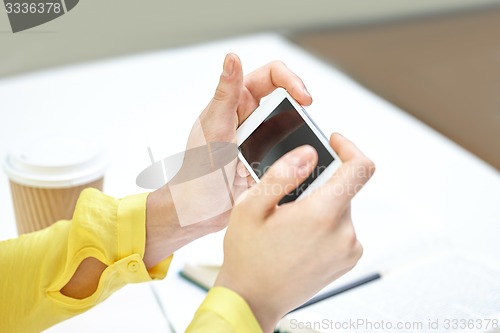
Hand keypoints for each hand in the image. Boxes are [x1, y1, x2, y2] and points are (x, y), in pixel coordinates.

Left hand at [144, 54, 312, 267]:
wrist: (199, 211)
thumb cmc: (197, 171)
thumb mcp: (213, 129)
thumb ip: (225, 94)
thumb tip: (232, 57)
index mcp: (236, 102)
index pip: (271, 76)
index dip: (292, 80)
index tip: (304, 97)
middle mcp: (251, 117)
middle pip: (288, 100)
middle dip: (300, 111)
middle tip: (306, 124)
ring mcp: (261, 140)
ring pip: (293, 128)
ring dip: (299, 137)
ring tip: (300, 150)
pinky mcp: (269, 161)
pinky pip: (290, 153)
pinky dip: (296, 157)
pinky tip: (297, 166)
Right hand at [215, 133, 374, 332]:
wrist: (253, 300)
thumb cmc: (248, 256)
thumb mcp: (250, 208)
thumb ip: (281, 174)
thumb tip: (307, 153)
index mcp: (322, 215)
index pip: (360, 168)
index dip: (348, 147)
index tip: (333, 142)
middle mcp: (343, 233)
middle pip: (344, 187)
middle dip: (319, 183)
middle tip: (289, 198)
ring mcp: (348, 249)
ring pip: (342, 207)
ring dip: (321, 205)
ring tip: (290, 223)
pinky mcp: (347, 260)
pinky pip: (342, 227)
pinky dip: (326, 223)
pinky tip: (300, 237)